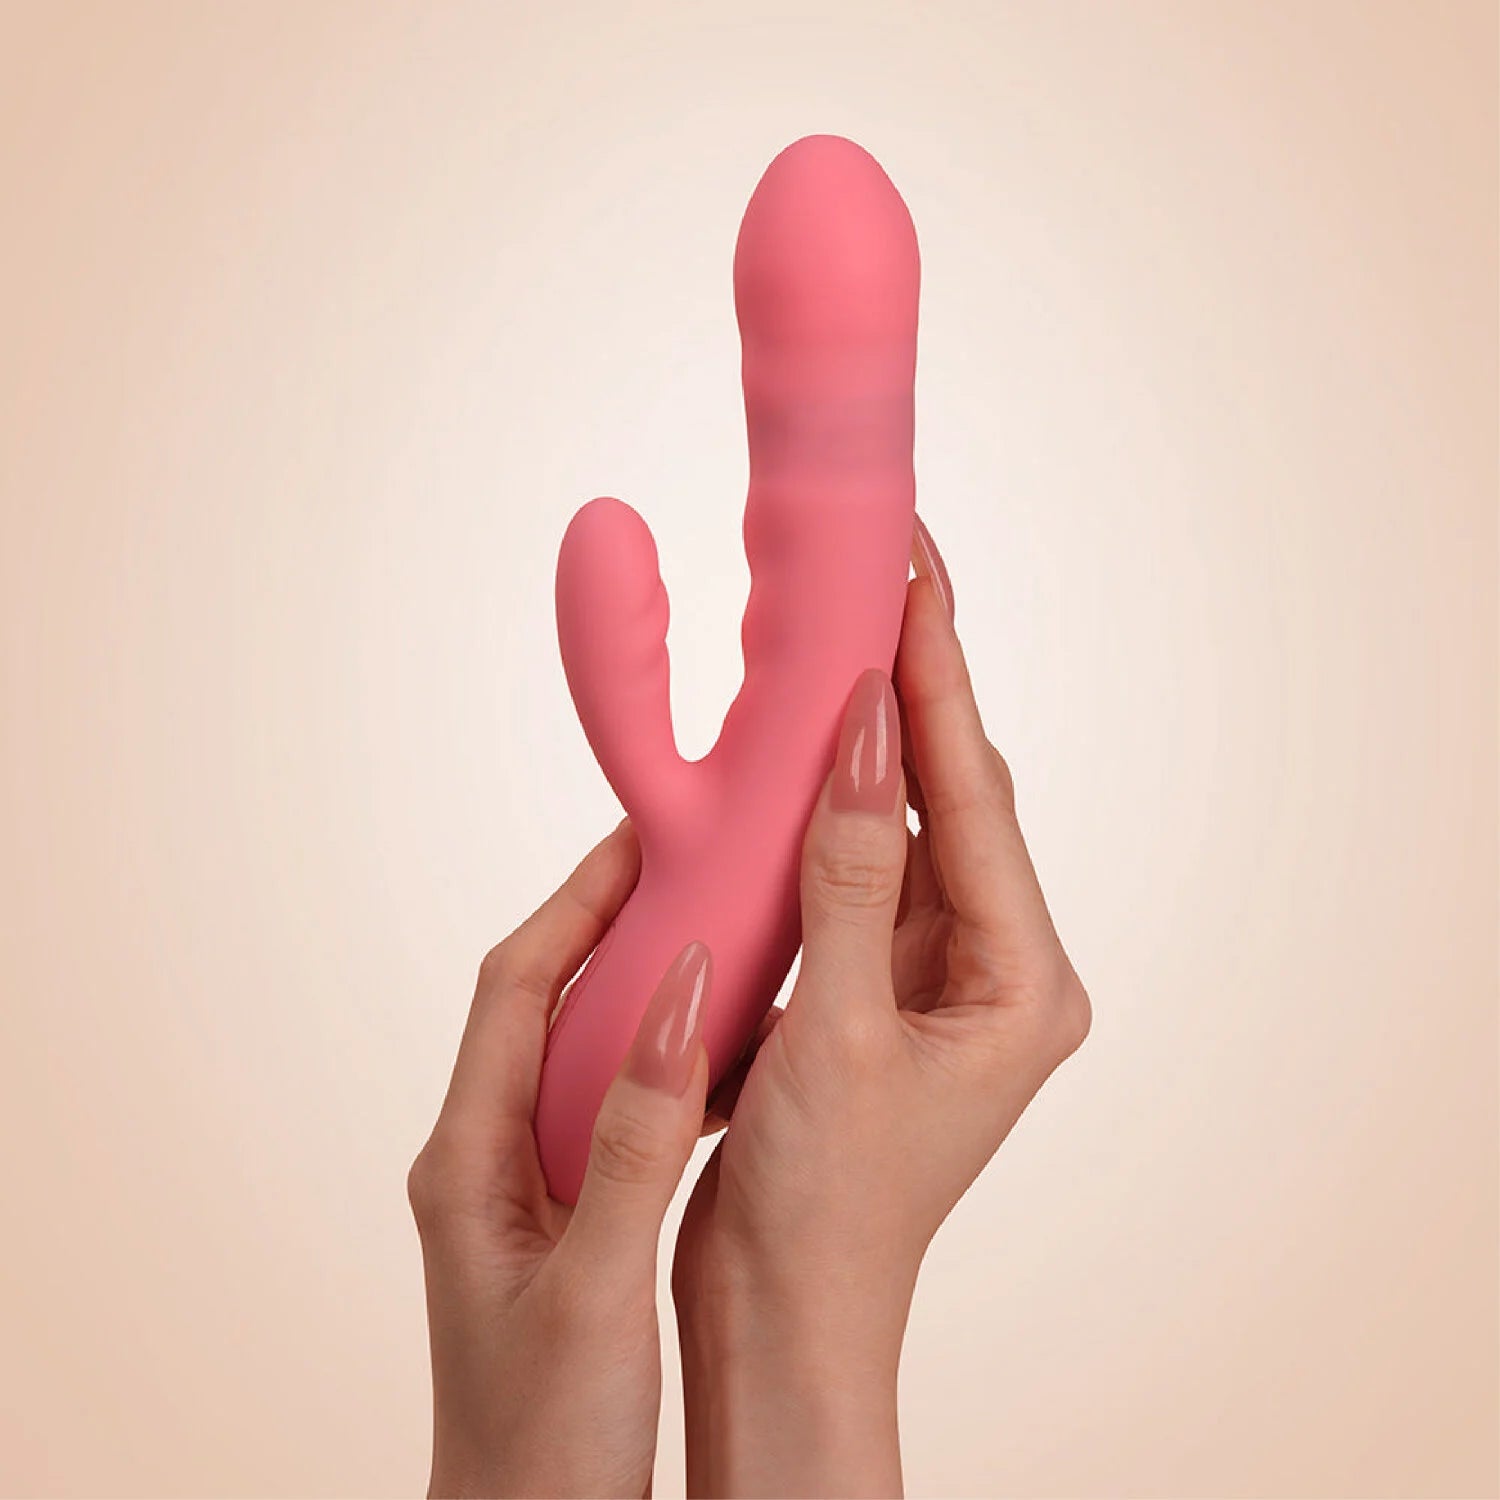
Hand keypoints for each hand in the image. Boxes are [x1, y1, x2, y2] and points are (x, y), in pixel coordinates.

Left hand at [408, 824, 710, 1497]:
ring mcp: (526, 1187)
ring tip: (717, 929)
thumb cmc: (541, 1441)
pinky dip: (662, 1061)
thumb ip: (633, 1139)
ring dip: (643, 986)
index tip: (642, 832)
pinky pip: (612, 1106)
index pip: (517, 986)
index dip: (577, 900)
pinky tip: (722, 1053)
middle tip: (690, 860)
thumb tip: (679, 996)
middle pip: (548, 1001)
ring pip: (584, 1050)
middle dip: (612, 923)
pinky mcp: (564, 1219)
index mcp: (468, 1157)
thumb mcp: (594, 1283)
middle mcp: (486, 1156)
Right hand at [673, 522, 1090, 1496]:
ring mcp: (936, 972)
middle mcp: (996, 966)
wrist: (781, 1310)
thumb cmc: (826, 1205)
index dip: (936, 678)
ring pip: (906, 824)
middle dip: (912, 687)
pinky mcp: (878, 983)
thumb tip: (868, 730)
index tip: (911, 573)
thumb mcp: (843, 1032)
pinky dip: (825, 810)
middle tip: (877, 574)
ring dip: (867, 740)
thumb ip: (856, 875)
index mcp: (1023, 982)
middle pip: (953, 795)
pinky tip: (796, 750)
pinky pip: (859, 870)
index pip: (975, 795)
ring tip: (838, 633)